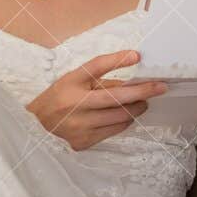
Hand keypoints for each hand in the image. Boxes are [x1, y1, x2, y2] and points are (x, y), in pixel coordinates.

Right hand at [25, 50, 167, 148]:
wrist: (37, 125)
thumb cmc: (61, 97)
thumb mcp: (75, 80)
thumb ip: (101, 78)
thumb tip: (132, 78)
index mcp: (70, 83)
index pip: (95, 67)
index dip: (117, 60)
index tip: (137, 55)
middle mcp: (74, 104)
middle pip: (115, 97)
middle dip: (142, 92)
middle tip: (159, 87)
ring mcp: (79, 125)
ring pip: (119, 117)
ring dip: (136, 108)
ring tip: (143, 102)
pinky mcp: (83, 141)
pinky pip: (114, 130)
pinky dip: (124, 121)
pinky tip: (127, 116)